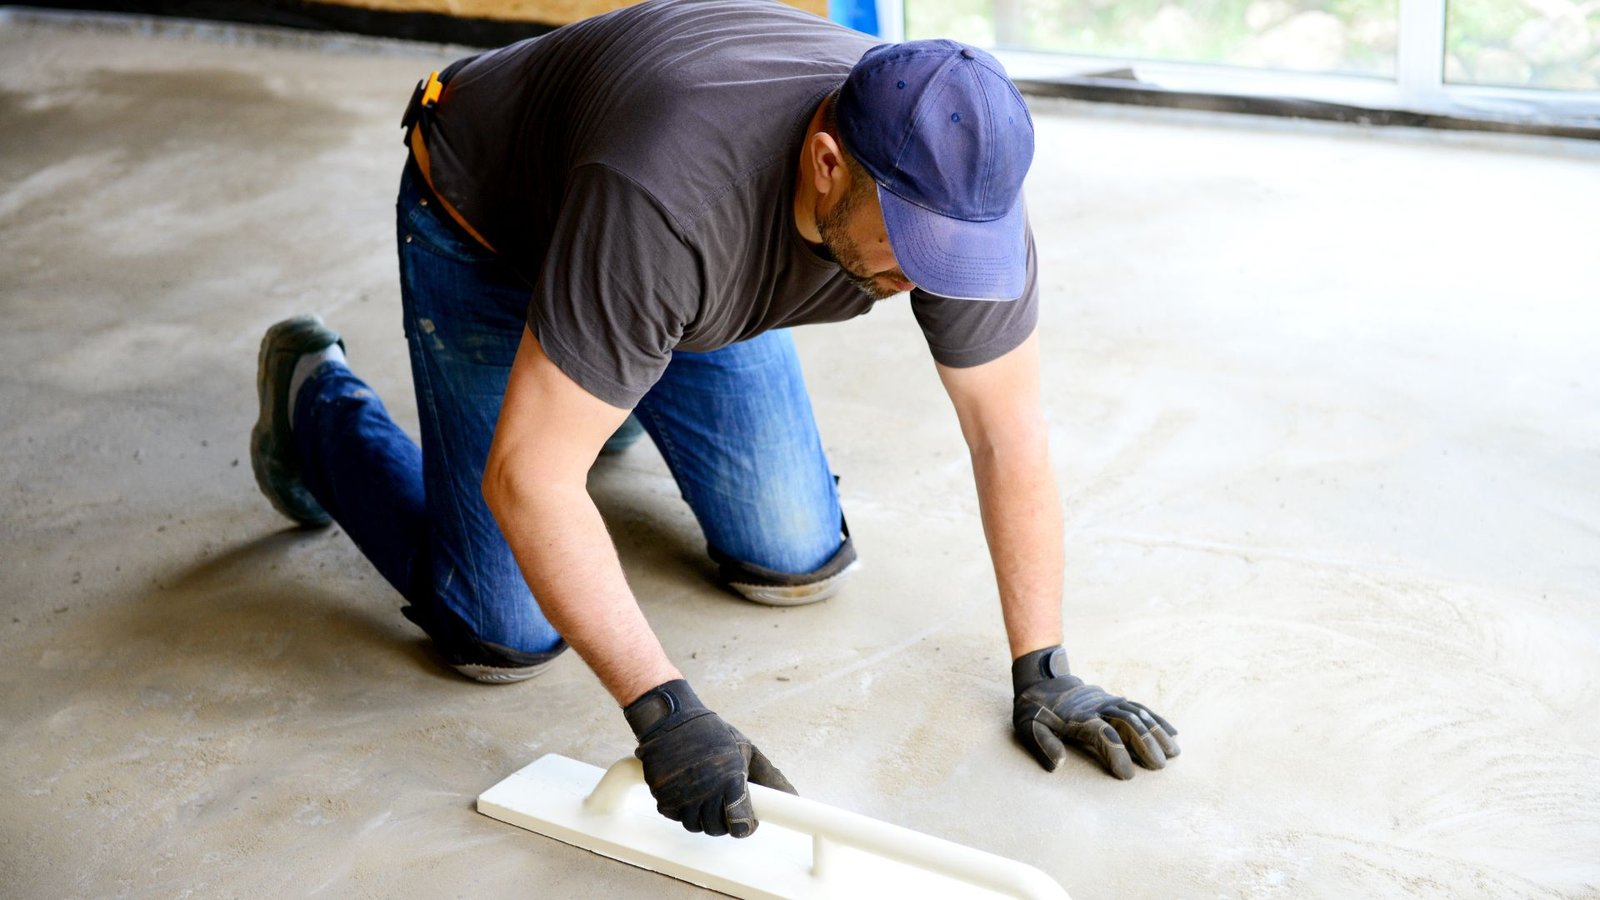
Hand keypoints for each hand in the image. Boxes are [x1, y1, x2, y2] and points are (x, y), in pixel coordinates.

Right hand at [624, 679, 796, 836]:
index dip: (744, 826)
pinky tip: (685, 791)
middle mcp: (706, 790)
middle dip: (723, 822)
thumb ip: (767, 777)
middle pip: (716, 829)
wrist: (671, 719)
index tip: (745, 821)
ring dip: (700, 816)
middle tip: (723, 805)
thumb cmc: (711, 734)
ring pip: (694, 825)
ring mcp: (681, 794)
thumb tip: (792, 797)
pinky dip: (679, 808)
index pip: (740, 824)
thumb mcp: (745, 749)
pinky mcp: (661, 794)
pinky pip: (673, 815)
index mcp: (730, 779)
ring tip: (704, 796)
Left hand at [1011, 646, 1179, 778]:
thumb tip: (1058, 765)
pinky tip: (1173, 734)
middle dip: (1145, 744)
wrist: (1041, 679)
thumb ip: (1044, 745)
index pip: (1102, 734)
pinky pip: (1139, 707)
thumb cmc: (1034, 710)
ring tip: (1174, 753)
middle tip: (1159, 766)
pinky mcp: (1113, 699)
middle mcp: (1097, 707)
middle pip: (1126, 723)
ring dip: (1156, 732)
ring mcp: (1108, 701)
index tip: (1127, 775)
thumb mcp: (1028, 727)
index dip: (1116, 753)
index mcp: (1077, 717)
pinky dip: (1156, 719)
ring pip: (1137, 714)